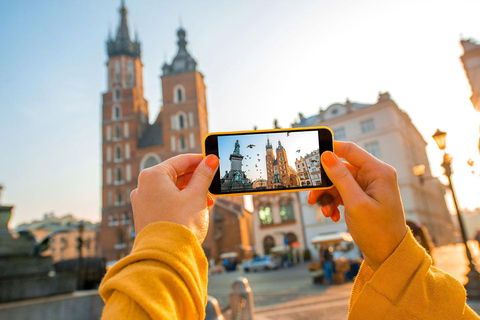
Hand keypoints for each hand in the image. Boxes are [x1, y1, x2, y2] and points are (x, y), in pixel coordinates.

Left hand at [130, 154, 218, 242]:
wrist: (165, 257)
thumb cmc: (180, 224)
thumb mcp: (197, 195)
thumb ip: (204, 175)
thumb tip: (211, 160)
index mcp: (153, 175)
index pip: (180, 161)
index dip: (200, 160)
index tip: (213, 162)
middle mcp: (143, 186)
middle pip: (175, 175)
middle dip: (196, 179)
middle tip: (212, 183)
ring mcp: (142, 202)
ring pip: (171, 190)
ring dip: (190, 192)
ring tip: (207, 201)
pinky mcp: (146, 217)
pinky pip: (165, 202)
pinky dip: (180, 202)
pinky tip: (195, 210)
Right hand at [308, 141, 406, 270]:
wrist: (388, 257)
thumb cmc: (378, 231)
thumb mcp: (355, 203)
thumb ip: (340, 177)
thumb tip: (326, 155)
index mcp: (379, 171)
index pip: (350, 150)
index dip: (330, 149)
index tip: (310, 154)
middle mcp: (375, 176)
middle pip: (341, 169)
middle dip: (325, 183)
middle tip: (312, 196)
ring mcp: (369, 188)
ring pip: (338, 183)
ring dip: (328, 197)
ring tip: (325, 212)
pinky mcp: (363, 198)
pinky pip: (342, 194)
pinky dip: (334, 203)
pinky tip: (333, 215)